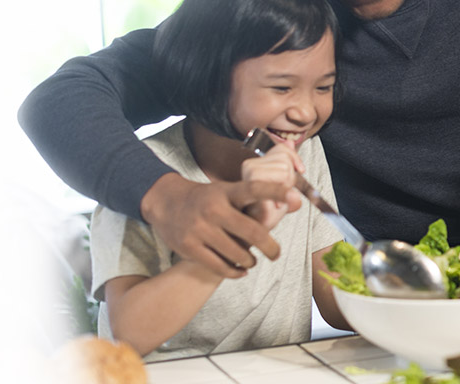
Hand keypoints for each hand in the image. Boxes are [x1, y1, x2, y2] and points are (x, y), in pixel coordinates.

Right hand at [139, 172, 302, 278]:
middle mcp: (213, 209)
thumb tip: (294, 202)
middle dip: (271, 247)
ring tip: (252, 260)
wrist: (165, 202)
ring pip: (238, 254)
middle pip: (253, 232)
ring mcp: (200, 229)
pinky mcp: (189, 247)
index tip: (293, 196)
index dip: (274, 191)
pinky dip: (235, 272)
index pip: (254, 188)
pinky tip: (241, 270)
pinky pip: (220, 266)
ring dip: (250, 260)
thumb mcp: (226, 191)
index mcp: (225, 192)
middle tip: (275, 254)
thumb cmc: (206, 199)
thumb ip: (255, 199)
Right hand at [240, 146, 309, 228]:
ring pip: (284, 171)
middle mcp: (249, 168)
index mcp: (254, 164)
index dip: (294, 160)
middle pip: (285, 160)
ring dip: (287, 189)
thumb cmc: (269, 210)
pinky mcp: (254, 192)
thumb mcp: (282, 181)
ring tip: (276, 200)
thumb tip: (289, 143)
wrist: (259, 232)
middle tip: (280, 194)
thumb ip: (285, 162)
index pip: (283, 149)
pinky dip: (284, 198)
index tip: (299, 171)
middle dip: (290, 179)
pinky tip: (276, 207)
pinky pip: (280, 186)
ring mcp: (250, 179)